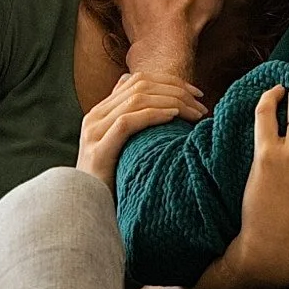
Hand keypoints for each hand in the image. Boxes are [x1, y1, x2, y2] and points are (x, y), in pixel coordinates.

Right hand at [78, 71, 206, 187]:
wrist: (87, 208)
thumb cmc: (113, 180)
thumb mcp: (122, 146)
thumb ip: (131, 122)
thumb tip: (153, 106)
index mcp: (100, 112)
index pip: (138, 80)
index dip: (171, 81)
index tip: (197, 93)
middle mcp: (94, 117)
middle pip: (140, 86)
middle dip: (176, 91)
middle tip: (201, 105)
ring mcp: (94, 133)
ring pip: (136, 100)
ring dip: (171, 102)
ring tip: (194, 113)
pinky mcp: (98, 151)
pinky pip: (127, 123)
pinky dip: (153, 116)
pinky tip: (173, 117)